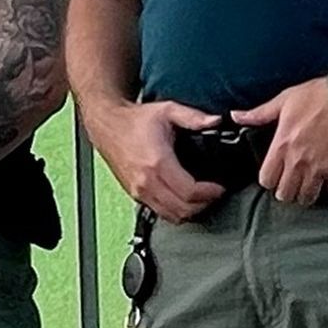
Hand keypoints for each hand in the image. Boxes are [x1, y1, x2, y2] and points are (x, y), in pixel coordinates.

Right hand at [85, 97, 225, 224]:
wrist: (107, 125)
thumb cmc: (134, 121)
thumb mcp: (168, 111)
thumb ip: (194, 117)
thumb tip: (215, 121)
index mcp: (157, 162)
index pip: (189, 192)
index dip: (210, 193)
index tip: (219, 188)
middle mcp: (147, 181)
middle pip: (182, 210)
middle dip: (203, 205)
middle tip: (214, 194)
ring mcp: (139, 190)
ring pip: (171, 216)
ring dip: (190, 211)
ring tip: (201, 199)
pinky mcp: (135, 194)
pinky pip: (160, 212)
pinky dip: (175, 211)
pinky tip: (183, 200)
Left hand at [249, 78, 327, 205]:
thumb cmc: (319, 94)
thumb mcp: (285, 100)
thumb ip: (260, 113)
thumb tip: (237, 116)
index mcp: (282, 145)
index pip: (267, 179)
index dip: (270, 180)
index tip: (276, 175)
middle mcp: (298, 161)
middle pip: (285, 194)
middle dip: (287, 190)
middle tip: (294, 183)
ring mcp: (320, 168)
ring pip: (308, 197)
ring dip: (308, 192)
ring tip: (311, 183)